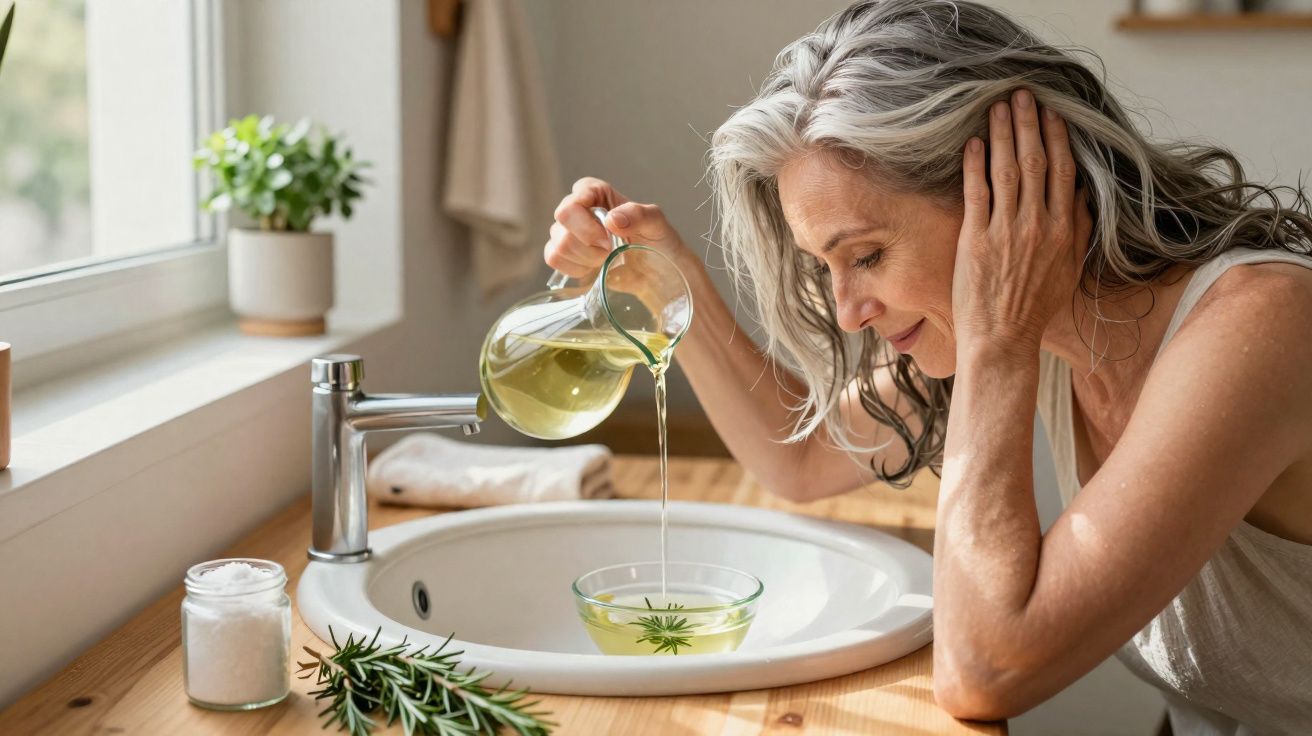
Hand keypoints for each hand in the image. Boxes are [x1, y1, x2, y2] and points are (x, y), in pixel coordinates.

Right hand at [546, 177, 692, 278]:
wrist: (658, 273)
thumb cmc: (658, 243)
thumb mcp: (657, 224)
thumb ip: (639, 215)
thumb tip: (612, 219)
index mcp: (598, 193)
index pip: (575, 197)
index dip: (587, 221)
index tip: (609, 237)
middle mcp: (580, 208)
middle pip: (562, 220)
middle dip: (588, 242)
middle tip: (611, 250)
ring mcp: (570, 232)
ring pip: (558, 243)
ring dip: (584, 258)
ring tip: (605, 259)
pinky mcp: (566, 254)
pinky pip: (553, 258)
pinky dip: (574, 268)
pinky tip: (593, 268)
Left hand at [953, 89, 1092, 353]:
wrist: (1003, 338)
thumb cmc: (1034, 308)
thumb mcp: (1068, 270)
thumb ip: (1079, 231)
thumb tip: (1084, 197)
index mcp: (1064, 230)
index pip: (1064, 172)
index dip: (1057, 138)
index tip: (1051, 113)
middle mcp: (1038, 225)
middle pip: (1036, 162)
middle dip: (1028, 124)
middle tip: (1022, 95)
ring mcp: (1006, 230)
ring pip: (1007, 170)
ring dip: (1001, 135)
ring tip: (997, 108)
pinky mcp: (976, 239)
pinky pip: (977, 193)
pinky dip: (976, 165)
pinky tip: (973, 143)